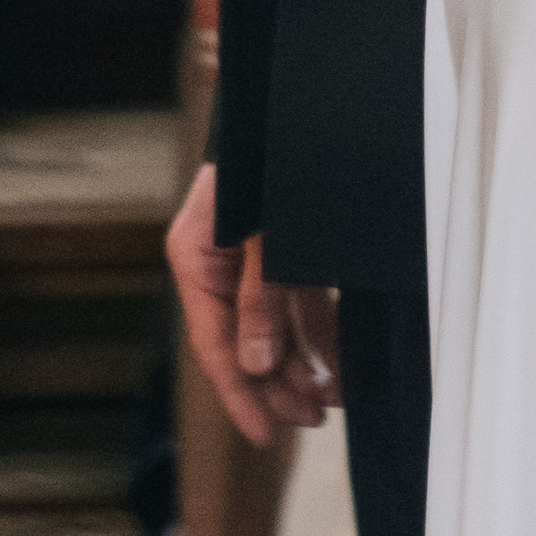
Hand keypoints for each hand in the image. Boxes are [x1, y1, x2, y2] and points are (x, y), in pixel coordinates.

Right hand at [166, 160, 336, 443]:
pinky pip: (297, 303)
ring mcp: (250, 260)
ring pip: (275, 328)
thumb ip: (258, 297)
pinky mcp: (280, 251)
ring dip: (301, 364)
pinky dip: (317, 332)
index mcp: (197, 259)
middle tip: (312, 418)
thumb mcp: (262, 234)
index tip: (264, 434)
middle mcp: (219, 266)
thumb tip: (255, 364)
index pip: (215, 344)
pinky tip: (339, 358)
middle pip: (246, 343)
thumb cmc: (262, 159)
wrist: (285, 102)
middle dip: (279, 385)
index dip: (240, 394)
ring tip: (331, 396)